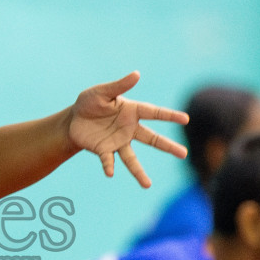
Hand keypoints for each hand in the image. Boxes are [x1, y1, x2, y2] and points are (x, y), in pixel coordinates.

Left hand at [67, 71, 187, 187]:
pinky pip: (108, 160)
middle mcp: (129, 129)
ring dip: (139, 172)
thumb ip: (119, 86)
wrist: (73, 120)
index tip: (186, 120)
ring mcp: (118, 142)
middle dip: (168, 146)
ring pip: (132, 159)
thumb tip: (137, 74)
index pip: (154, 113)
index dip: (169, 116)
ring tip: (147, 185)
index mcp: (131, 111)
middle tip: (184, 154)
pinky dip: (109, 166)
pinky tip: (110, 173)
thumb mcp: (101, 92)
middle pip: (152, 139)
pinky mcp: (104, 151)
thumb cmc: (89, 103)